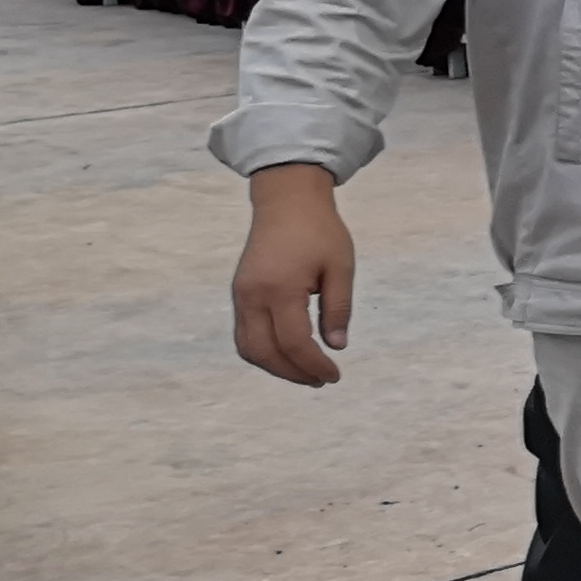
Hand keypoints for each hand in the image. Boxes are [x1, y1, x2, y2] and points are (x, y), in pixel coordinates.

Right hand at [234, 161, 354, 386]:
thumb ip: (338, 308)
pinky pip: (245, 334)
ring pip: (248, 348)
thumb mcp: (341, 267)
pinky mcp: (239, 293)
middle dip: (292, 373)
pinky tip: (288, 354)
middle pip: (264, 353)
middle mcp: (252, 296)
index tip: (334, 374)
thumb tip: (337, 346)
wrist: (286, 202)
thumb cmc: (319, 231)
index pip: (294, 343)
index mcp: (280, 289)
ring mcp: (241, 296)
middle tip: (321, 379)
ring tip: (306, 372)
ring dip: (275, 366)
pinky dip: (264, 351)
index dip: (314, 365)